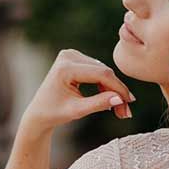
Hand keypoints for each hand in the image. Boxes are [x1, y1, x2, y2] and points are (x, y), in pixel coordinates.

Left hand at [19, 49, 134, 138]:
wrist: (39, 112)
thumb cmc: (54, 113)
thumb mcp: (77, 111)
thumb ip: (98, 104)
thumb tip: (120, 99)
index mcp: (65, 68)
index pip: (101, 74)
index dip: (117, 88)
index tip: (129, 102)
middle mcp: (68, 56)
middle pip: (103, 72)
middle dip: (116, 92)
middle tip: (125, 112)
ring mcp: (71, 55)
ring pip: (102, 71)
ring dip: (112, 89)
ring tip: (118, 109)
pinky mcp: (75, 58)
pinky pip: (97, 70)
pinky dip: (104, 84)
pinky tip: (108, 98)